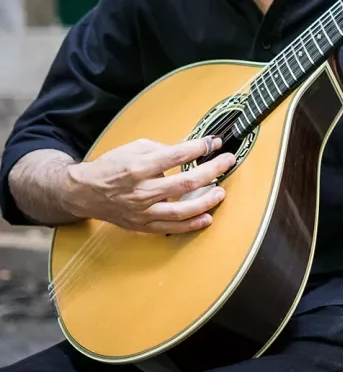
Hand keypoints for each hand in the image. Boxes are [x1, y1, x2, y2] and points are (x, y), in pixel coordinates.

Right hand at [65, 136, 235, 233]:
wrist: (85, 192)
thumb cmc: (112, 167)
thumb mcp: (134, 148)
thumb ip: (163, 148)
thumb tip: (193, 147)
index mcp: (139, 167)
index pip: (178, 156)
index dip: (200, 148)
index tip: (215, 143)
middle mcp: (142, 191)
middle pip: (187, 182)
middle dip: (213, 170)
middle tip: (228, 162)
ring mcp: (143, 211)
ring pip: (182, 210)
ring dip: (207, 201)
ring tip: (221, 192)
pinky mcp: (142, 225)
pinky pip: (171, 228)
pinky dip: (191, 224)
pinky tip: (207, 218)